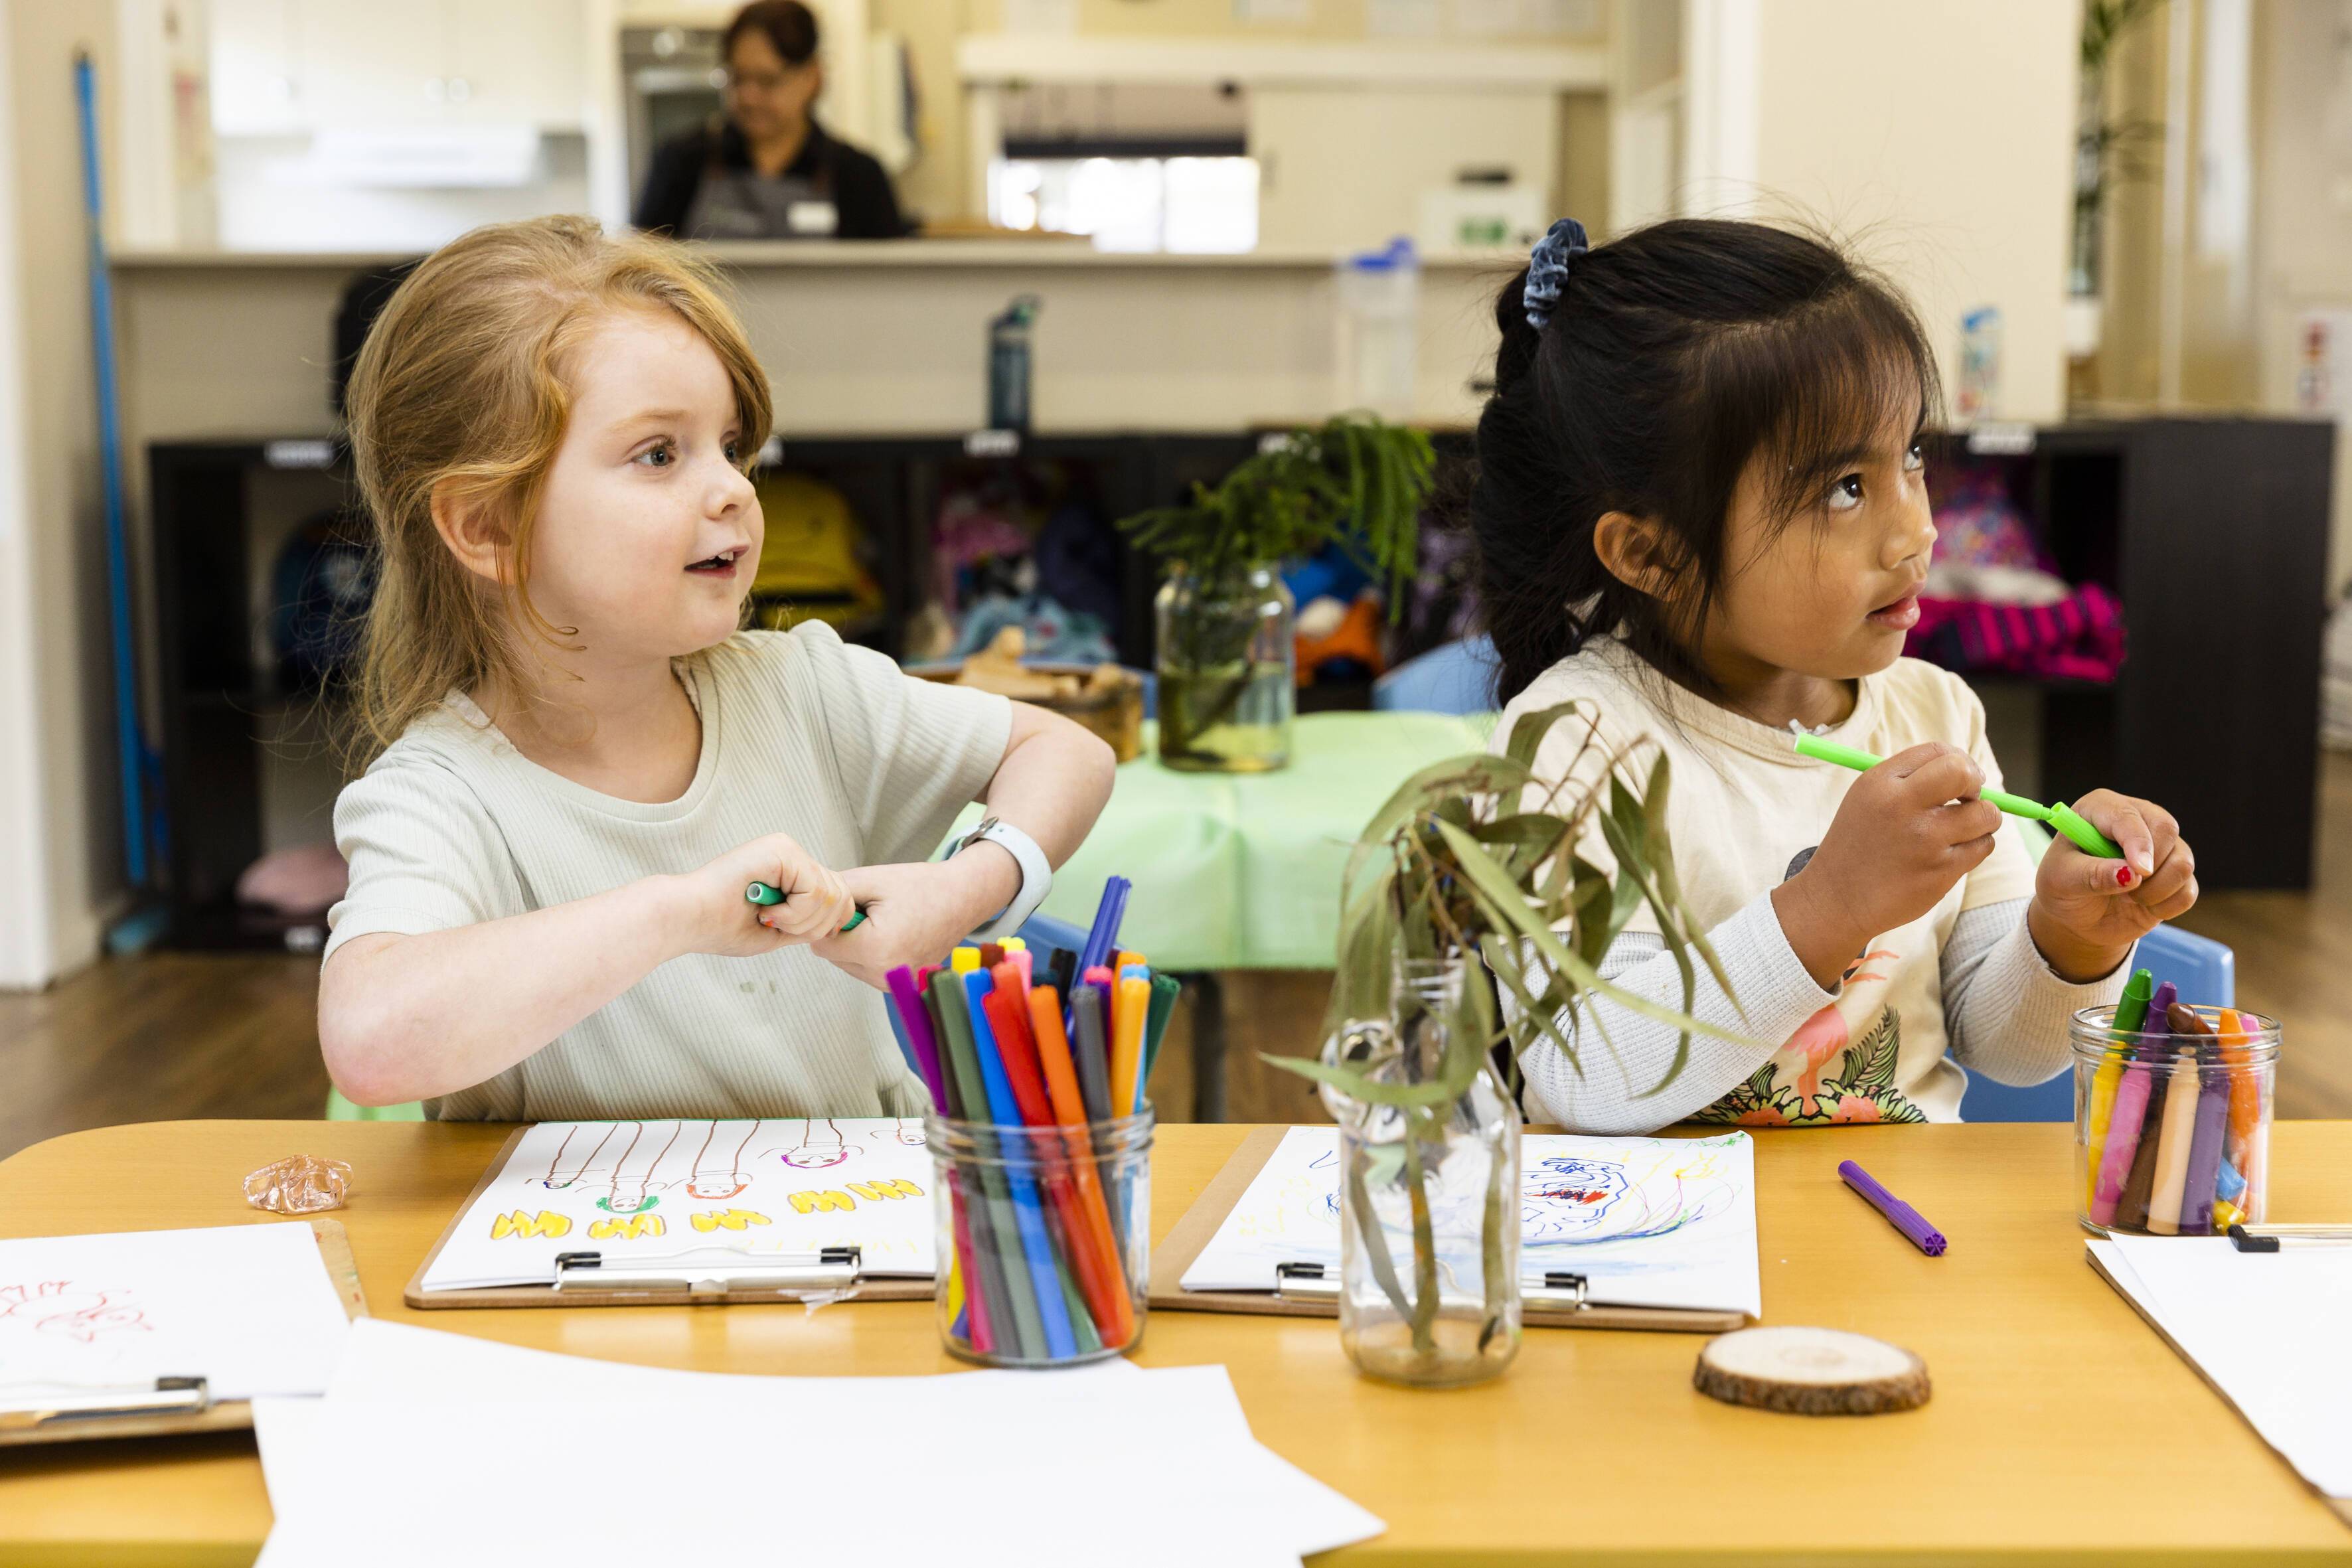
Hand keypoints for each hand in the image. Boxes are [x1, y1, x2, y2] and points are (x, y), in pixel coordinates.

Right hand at [671, 832, 853, 958]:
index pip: (838, 895)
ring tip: (769, 919)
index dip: (827, 923)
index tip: (793, 934)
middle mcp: (792, 853)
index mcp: (791, 870)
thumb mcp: (778, 930)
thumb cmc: (721, 927)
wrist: (686, 918)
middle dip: (816, 926)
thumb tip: (841, 921)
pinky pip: (814, 889)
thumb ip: (809, 922)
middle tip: (779, 928)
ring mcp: (786, 848)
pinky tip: (766, 912)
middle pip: (841, 894)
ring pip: (831, 894)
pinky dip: (794, 913)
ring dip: (802, 922)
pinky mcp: (780, 849)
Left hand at [810, 850, 1021, 988]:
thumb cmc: (921, 886)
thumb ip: (832, 895)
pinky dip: (869, 953)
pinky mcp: (900, 984)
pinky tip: (890, 933)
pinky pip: (866, 969)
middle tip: (869, 911)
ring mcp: (894, 982)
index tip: (845, 906)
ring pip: (848, 965)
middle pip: (834, 957)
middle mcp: (884, 973)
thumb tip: (803, 906)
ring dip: (855, 945)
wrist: (963, 898)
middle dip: (842, 933)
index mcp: (876, 948)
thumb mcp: (871, 879)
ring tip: (882, 921)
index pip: (821, 944)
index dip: (827, 922)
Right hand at [1772, 742, 2001, 988]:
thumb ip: (1911, 778)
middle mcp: (1902, 807)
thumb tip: (1969, 772)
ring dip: (1984, 819)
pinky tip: (1953, 852)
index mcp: (1880, 783)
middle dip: (1976, 782)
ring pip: (1986, 814)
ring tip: (1964, 829)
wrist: (1837, 898)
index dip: (1959, 761)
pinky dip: (1976, 847)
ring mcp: (1924, 841)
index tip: (1959, 780)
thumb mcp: (1868, 797)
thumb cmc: (1859, 843)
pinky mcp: (1940, 872)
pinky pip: (1983, 846)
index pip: (1938, 752)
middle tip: (1970, 797)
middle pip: (1963, 773)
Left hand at [2028, 790, 2194, 980]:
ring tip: (2127, 897)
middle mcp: (2135, 818)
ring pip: (2183, 861)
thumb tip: (2130, 874)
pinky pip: (2188, 889)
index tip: (2140, 871)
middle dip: (2148, 868)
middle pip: (2166, 828)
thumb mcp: (2062, 882)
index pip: (2128, 816)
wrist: (2076, 917)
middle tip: (2122, 889)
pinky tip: (2143, 905)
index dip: (2137, 842)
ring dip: (2156, 890)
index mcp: (2100, 809)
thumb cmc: (2063, 889)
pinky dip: (2166, 906)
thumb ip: (2092, 875)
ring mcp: (2160, 844)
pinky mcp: (2175, 871)